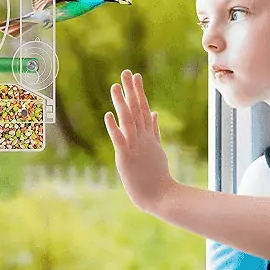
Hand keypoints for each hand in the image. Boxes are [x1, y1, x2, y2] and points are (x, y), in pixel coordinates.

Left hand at [104, 69, 172, 212]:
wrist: (162, 197)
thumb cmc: (157, 176)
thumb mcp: (157, 149)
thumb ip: (154, 130)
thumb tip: (153, 112)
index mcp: (148, 136)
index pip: (143, 108)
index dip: (138, 91)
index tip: (135, 75)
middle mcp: (142, 138)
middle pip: (136, 110)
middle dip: (131, 90)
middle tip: (126, 72)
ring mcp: (135, 147)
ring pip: (128, 120)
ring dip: (121, 103)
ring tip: (115, 86)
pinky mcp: (126, 158)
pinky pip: (119, 140)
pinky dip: (114, 127)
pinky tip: (108, 115)